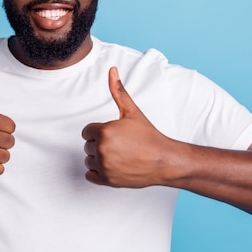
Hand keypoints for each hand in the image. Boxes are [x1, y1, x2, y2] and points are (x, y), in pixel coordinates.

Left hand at [82, 67, 179, 187]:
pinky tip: (113, 166)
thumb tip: (112, 70)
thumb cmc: (148, 135)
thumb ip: (118, 91)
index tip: (115, 134)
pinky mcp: (107, 181)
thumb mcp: (132, 111)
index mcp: (104, 131)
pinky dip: (98, 173)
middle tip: (121, 145)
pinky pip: (89, 176)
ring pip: (88, 160)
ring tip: (119, 155)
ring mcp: (104, 166)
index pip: (87, 132)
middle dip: (100, 144)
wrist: (164, 160)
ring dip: (99, 159)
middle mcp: (102, 149)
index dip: (100, 131)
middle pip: (88, 146)